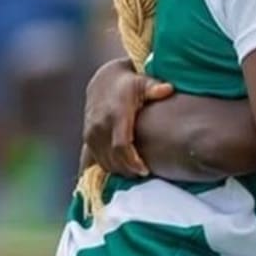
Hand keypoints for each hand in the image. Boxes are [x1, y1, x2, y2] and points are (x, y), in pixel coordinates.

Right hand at [83, 58, 173, 176]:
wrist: (104, 80)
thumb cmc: (130, 83)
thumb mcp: (143, 82)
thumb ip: (155, 88)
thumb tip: (168, 89)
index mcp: (115, 115)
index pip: (121, 146)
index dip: (132, 161)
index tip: (144, 171)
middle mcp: (99, 126)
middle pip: (112, 158)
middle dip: (128, 170)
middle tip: (144, 174)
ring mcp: (90, 133)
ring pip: (103, 162)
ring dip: (118, 171)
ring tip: (135, 173)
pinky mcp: (86, 137)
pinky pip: (91, 160)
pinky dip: (104, 169)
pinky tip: (115, 175)